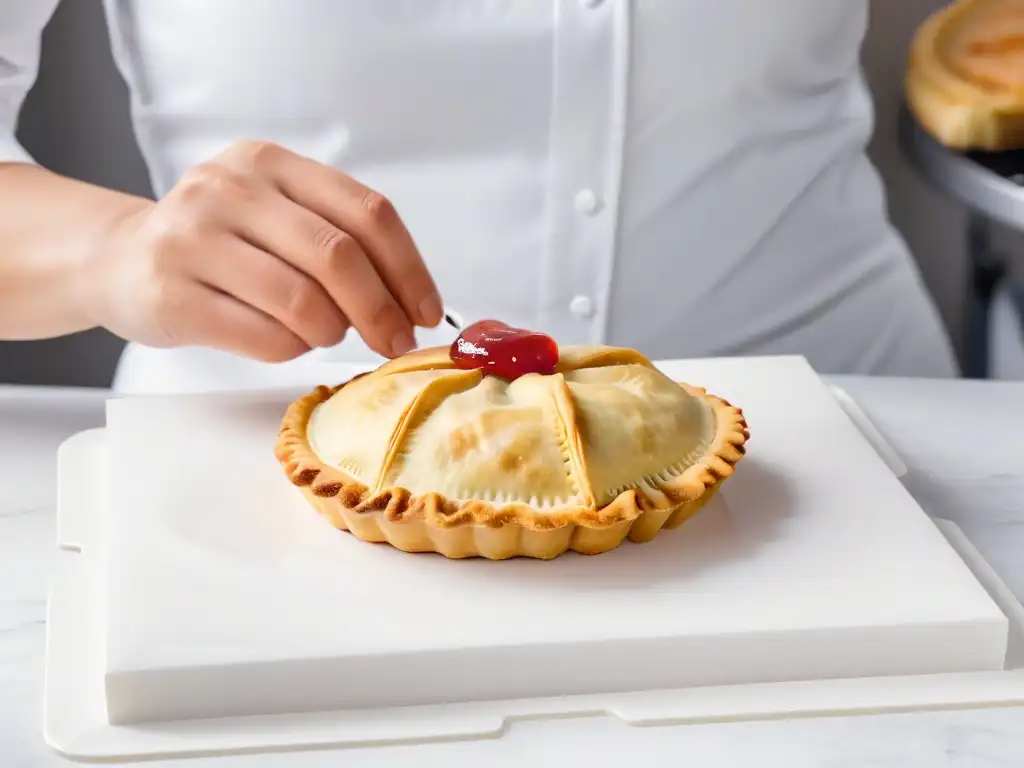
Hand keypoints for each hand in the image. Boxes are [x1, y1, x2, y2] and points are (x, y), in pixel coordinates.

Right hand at [82, 140, 441, 361]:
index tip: (428, 312)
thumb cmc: (218, 244)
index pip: (367, 212)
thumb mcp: (274, 214)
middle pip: (339, 256)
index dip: (410, 269)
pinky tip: (287, 340)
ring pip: (302, 302)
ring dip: (332, 332)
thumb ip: (336, 238)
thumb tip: (410, 302)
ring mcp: (194, 238)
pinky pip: (264, 336)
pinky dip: (292, 350)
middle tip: (396, 342)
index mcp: (270, 164)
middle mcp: (230, 188)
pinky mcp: (171, 291)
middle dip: (382, 311)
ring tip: (327, 335)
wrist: (118, 259)